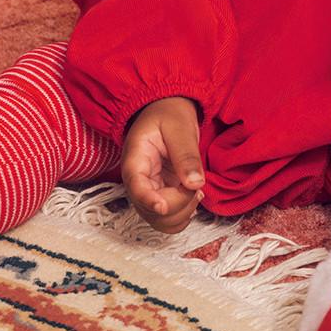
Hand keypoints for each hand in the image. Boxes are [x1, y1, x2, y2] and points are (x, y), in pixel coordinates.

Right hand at [121, 96, 205, 233]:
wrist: (167, 110)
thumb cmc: (169, 113)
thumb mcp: (179, 126)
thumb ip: (186, 155)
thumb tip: (195, 184)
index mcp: (135, 159)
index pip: (135, 187)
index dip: (148, 201)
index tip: (162, 206)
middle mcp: (138, 180)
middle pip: (149, 210)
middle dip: (177, 204)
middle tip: (193, 185)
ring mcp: (149, 190)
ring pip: (160, 220)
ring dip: (182, 212)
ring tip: (195, 191)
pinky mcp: (161, 195)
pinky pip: (169, 218)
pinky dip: (183, 215)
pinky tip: (192, 196)